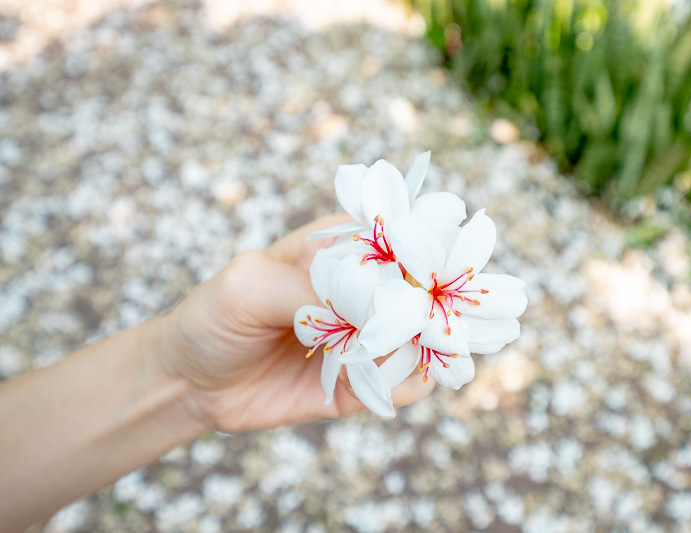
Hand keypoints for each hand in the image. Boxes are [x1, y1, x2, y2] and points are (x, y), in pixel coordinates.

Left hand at [159, 215, 434, 432]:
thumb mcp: (249, 286)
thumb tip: (371, 308)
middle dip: (433, 306)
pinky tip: (380, 382)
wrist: (190, 383)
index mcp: (342, 250)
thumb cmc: (213, 318)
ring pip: (424, 338)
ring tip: (388, 356)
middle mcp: (364, 291)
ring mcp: (368, 338)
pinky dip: (407, 384)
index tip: (428, 277)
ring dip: (424, 348)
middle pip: (423, 292)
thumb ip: (309, 289)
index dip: (425, 254)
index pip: (401, 240)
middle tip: (414, 324)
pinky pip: (405, 384)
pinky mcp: (364, 381)